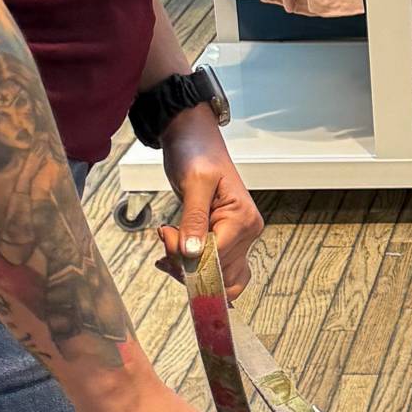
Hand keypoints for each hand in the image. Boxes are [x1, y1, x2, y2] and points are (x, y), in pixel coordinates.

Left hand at [156, 107, 262, 293]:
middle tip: (166, 236)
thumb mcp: (194, 182)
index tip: (166, 236)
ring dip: (186, 267)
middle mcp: (246, 232)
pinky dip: (190, 265)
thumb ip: (194, 219)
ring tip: (167, 243)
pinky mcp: (223, 237)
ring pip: (215, 273)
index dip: (187, 257)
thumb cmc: (197, 152)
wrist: (193, 138)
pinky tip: (171, 253)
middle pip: (216, 270)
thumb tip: (192, 254)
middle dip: (184, 261)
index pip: (216, 258)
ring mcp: (236, 237)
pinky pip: (211, 264)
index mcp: (243, 219)